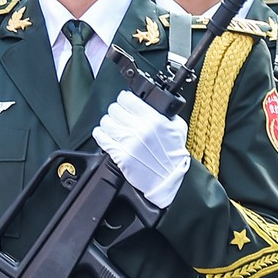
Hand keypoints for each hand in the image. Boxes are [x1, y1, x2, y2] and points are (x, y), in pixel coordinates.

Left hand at [92, 90, 189, 207]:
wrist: (169, 179)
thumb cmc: (174, 156)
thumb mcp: (178, 128)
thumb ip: (166, 113)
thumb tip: (154, 103)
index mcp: (154, 119)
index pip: (127, 99)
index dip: (125, 99)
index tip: (125, 101)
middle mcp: (139, 129)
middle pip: (114, 109)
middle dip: (117, 111)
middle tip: (120, 115)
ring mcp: (128, 142)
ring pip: (106, 122)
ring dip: (108, 122)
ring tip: (113, 125)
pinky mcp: (120, 155)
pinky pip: (101, 138)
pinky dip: (100, 134)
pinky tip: (104, 134)